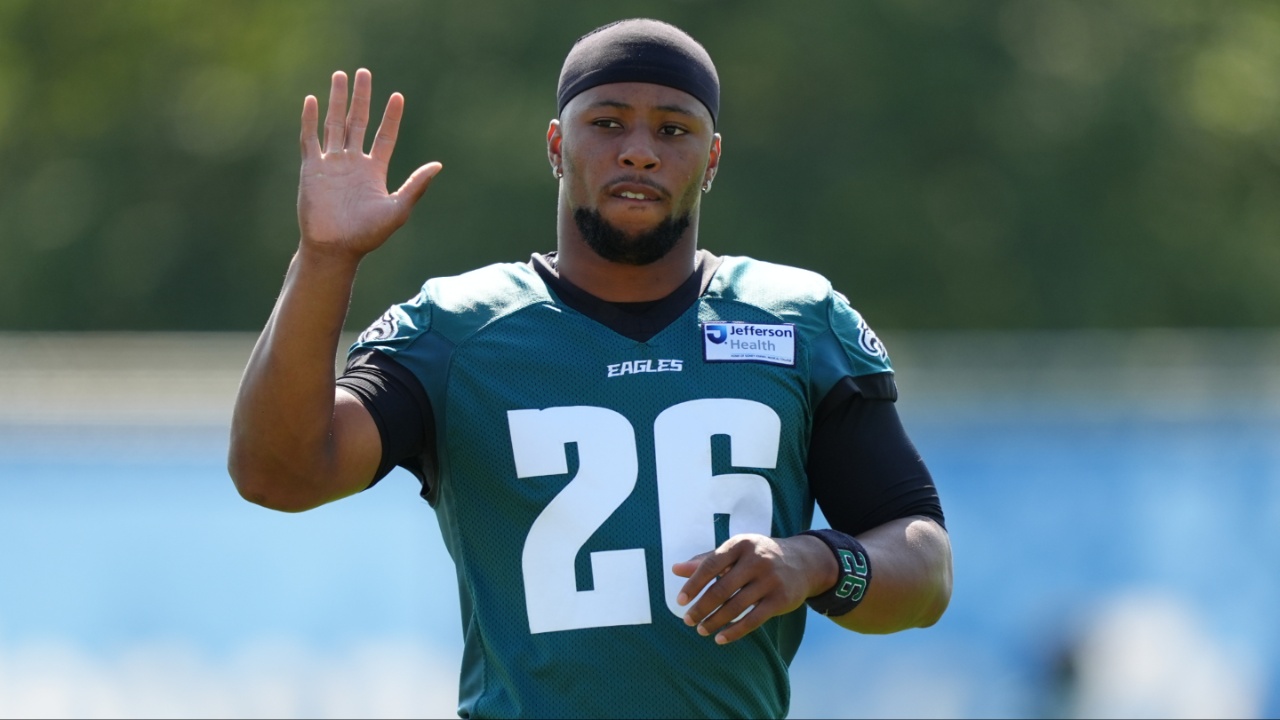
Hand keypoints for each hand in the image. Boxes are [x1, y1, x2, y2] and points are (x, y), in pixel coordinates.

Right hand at [297, 69, 441, 259]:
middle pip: (358, 122)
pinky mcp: (311, 168)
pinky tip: (312, 100)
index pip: (385, 136)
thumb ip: (416, 186)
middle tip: (364, 72)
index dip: (391, 116)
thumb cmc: (367, 235)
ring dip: (336, 100)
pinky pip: (310, 139)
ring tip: (340, 75)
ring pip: (334, 123)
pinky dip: (310, 120)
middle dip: (361, 97)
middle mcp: (353, 163)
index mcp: (374, 171)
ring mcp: (331, 163)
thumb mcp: (398, 209)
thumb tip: (438, 165)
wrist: (335, 248)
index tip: (397, 96)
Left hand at [672, 533, 835, 644]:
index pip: (710, 565)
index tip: (680, 600)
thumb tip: (675, 570)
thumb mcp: (735, 551)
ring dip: (715, 621)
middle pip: (722, 588)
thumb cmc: (759, 556)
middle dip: (702, 607)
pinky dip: (734, 631)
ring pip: (736, 606)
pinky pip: (753, 620)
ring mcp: (770, 580)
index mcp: (740, 544)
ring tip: (701, 630)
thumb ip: (706, 561)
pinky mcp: (780, 599)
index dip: (694, 584)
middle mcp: (756, 560)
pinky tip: (720, 638)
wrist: (803, 562)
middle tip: (688, 620)